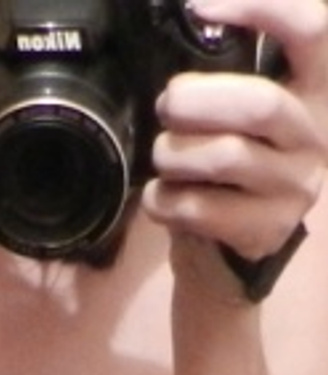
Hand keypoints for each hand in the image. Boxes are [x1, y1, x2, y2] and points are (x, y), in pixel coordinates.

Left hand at [143, 0, 327, 279]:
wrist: (229, 251)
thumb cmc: (228, 167)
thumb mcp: (239, 111)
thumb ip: (229, 72)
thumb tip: (189, 19)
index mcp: (315, 88)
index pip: (311, 28)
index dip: (261, 6)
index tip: (200, 6)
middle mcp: (317, 135)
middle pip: (260, 103)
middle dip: (195, 101)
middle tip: (166, 106)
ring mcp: (296, 188)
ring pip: (226, 156)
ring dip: (174, 154)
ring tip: (162, 158)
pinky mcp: (266, 231)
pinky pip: (202, 207)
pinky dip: (165, 200)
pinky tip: (161, 198)